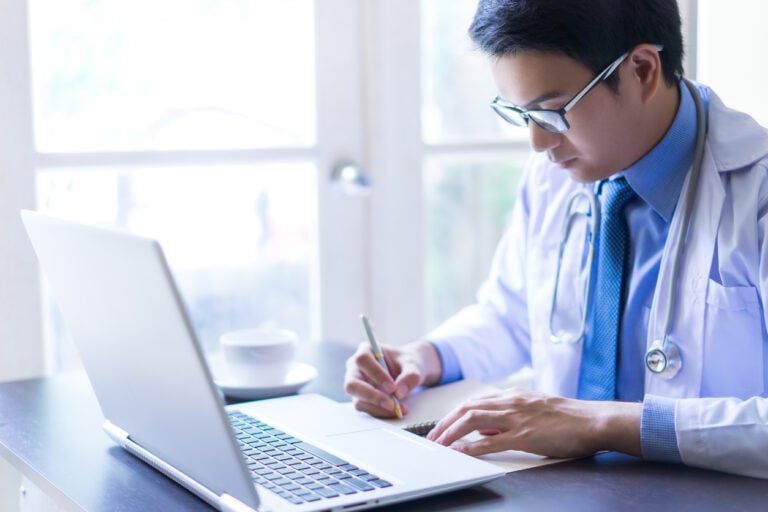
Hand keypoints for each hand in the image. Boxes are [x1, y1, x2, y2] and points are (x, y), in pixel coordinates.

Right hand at [344, 341, 440, 417]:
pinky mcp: (362, 399)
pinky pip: (366, 409)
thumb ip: (410, 375)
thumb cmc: (407, 363)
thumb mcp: (413, 364)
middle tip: (391, 404)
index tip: (392, 387)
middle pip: (352, 384)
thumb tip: (399, 392)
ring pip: (358, 401)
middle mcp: (356, 368)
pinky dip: (381, 413)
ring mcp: (357, 385)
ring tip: (399, 408)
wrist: (408, 372)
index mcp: (366, 350)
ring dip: (378, 408)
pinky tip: (397, 410)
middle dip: (372, 396)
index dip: (375, 374)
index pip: (362, 360)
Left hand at [426, 388, 641, 458]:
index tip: (441, 425)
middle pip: (467, 408)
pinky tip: (460, 453)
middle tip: (432, 437)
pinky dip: (471, 447)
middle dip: (445, 423)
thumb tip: (487, 431)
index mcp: (514, 395)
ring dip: (451, 432)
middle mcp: (511, 402)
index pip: (475, 402)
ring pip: (473, 420)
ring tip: (439, 444)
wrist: (594, 421)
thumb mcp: (535, 411)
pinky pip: (491, 441)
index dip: (454, 414)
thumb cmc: (570, 419)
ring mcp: (517, 417)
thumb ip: (510, 417)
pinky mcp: (525, 435)